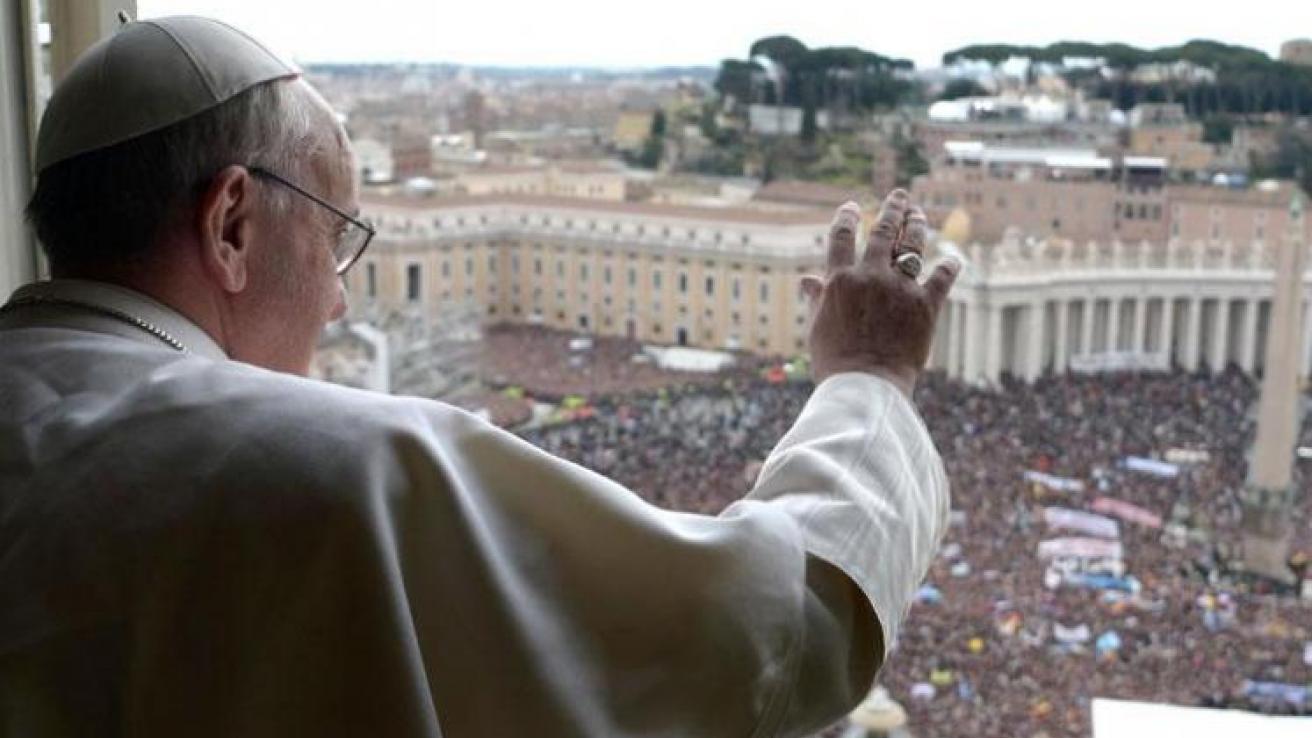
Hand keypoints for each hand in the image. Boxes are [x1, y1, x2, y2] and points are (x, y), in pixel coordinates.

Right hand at [800, 189, 958, 396]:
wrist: (866, 385)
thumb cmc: (835, 361)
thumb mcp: (818, 327)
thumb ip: (818, 299)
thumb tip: (807, 280)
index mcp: (840, 279)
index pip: (842, 236)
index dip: (847, 217)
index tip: (851, 206)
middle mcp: (871, 275)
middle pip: (883, 231)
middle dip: (893, 209)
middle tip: (900, 195)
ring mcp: (900, 288)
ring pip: (912, 245)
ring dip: (917, 225)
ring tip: (919, 214)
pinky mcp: (927, 304)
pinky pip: (943, 277)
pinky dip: (949, 265)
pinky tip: (952, 257)